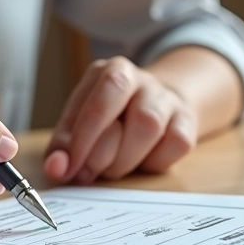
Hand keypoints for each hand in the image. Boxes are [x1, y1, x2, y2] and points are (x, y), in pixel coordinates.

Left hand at [44, 56, 197, 184]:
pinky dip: (154, 162)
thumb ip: (63, 144)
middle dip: (104, 154)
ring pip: (151, 129)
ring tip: (112, 168)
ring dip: (125, 160)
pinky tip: (141, 161)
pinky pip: (176, 145)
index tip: (66, 168)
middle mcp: (144, 81)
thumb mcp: (80, 122)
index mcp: (113, 72)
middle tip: (88, 172)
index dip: (81, 140)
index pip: (99, 104)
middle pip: (132, 118)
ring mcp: (169, 100)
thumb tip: (56, 168)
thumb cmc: (110, 117)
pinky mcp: (188, 122)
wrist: (156, 104)